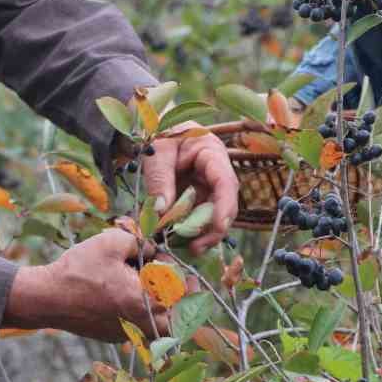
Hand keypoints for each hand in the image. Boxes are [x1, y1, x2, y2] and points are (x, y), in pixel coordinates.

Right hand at [2, 228, 169, 340]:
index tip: (174, 265)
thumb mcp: (112, 242)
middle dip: (177, 300)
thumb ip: (140, 242)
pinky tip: (125, 294)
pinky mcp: (112, 336)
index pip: (180, 294)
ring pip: (156, 327)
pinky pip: (137, 328)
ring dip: (159, 309)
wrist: (47, 298)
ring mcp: (126, 334)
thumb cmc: (80, 270)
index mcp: (145, 302)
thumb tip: (151, 249)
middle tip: (170, 282)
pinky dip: (139, 313)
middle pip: (175, 320)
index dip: (182, 277)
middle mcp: (140, 324)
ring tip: (148, 287)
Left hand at [142, 126, 238, 254]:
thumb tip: (161, 212)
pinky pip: (199, 217)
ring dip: (202, 233)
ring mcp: (209, 186)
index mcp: (211, 152)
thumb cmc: (159, 136)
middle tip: (195, 247)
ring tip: (186, 248)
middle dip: (214, 228)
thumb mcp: (157, 153)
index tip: (219, 227)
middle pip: (225, 204)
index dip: (225, 206)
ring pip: (213, 215)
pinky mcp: (199, 197)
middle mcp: (216, 172)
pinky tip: (179, 240)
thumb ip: (159, 180)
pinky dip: (190, 230)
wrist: (155, 133)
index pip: (225, 181)